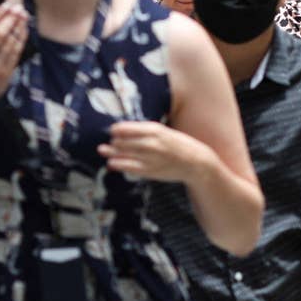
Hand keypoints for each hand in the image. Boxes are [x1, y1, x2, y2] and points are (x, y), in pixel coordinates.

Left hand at [98, 121, 216, 182]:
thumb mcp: (164, 131)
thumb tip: (120, 131)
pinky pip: (129, 167)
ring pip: (123, 155)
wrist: (196, 162)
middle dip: (113, 142)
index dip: (116, 130)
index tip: (113, 131)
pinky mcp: (150, 171)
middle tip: (109, 142)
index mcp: (155, 130)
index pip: (126, 128)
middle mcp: (151, 143)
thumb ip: (145, 131)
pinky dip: (118, 165)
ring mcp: (150, 158)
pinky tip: (112, 163)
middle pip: (122, 142)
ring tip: (104, 151)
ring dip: (111, 153)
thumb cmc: (178, 144)